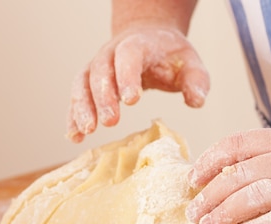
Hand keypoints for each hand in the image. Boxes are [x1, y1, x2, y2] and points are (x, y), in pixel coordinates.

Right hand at [66, 26, 209, 142]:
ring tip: (87, 131)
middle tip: (110, 122)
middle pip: (101, 71)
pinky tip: (74, 136)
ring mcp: (97, 66)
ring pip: (83, 83)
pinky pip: (77, 96)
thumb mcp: (191, 65)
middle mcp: (111, 53)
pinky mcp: (89, 82)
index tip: (132, 100)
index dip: (127, 76)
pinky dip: (73, 115)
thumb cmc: (171, 56)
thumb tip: (196, 101)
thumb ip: (197, 82)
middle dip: (103, 97)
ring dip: (82, 107)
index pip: (128, 55)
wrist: (149, 40)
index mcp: (138, 44)